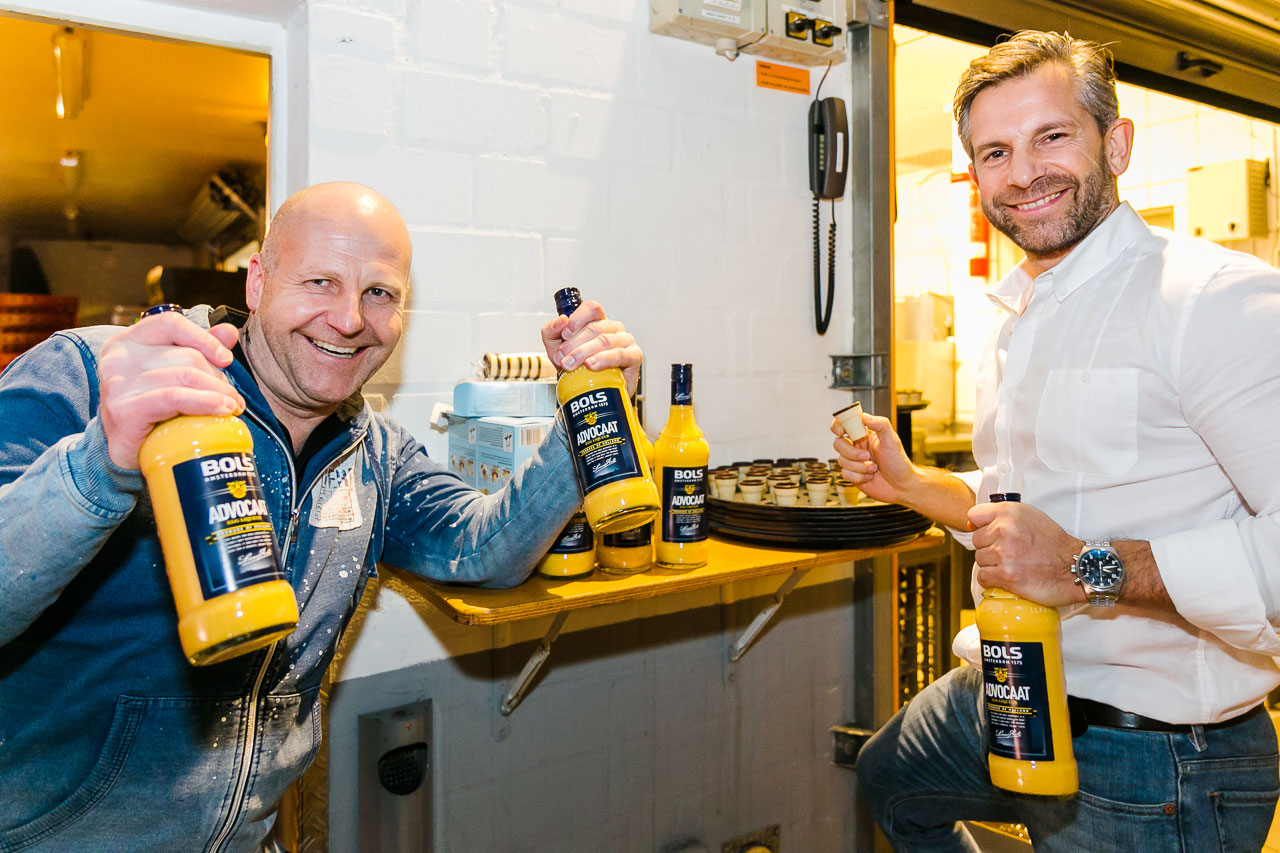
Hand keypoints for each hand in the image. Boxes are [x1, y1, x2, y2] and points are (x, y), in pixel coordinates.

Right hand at [98, 313, 244, 469]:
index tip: (226, 359)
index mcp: (128, 342)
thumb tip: (228, 332)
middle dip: (218, 377)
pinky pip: (175, 398)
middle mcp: (118, 359)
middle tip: (233, 397)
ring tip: (232, 407)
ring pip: (186, 377)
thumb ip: (197, 348)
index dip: (204, 338)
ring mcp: (118, 384)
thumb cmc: (151, 409)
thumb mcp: (173, 373)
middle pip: (186, 356)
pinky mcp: (125, 410)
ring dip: (219, 393)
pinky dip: (205, 402)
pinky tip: (222, 410)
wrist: (126, 451)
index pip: (171, 323)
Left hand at [541, 300, 642, 395]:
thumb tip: (560, 321)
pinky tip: (592, 365)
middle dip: (574, 344)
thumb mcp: (557, 349)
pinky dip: (604, 359)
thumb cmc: (579, 368)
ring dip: (584, 353)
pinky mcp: (634, 356)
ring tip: (571, 364)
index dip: (577, 319)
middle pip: (594, 327)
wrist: (594, 392)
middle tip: (562, 358)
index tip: (565, 334)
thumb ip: (551, 332)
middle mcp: (613, 328)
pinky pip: (619, 354)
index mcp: (598, 321)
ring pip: (604, 340)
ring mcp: (625, 340)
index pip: (592, 308)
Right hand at [829, 412, 914, 503]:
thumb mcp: (892, 440)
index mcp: (864, 434)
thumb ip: (880, 424)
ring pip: (841, 460)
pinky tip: (870, 476)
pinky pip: (845, 474)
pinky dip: (859, 476)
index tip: (841, 431)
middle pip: (838, 443)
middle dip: (851, 452)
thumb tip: (864, 416)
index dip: (838, 426)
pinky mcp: (852, 474)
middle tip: (867, 456)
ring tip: (874, 468)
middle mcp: (856, 446)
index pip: (844, 424)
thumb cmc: (898, 462)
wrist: (901, 486)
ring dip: (860, 466)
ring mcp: (853, 461)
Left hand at [967, 500, 1084, 606]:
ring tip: (1014, 564)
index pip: (974, 515)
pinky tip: (1008, 576)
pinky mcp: (1006, 575)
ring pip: (980, 559)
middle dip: (990, 547)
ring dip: (993, 564)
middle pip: (977, 540)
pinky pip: (983, 577)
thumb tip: (971, 524)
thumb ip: (1002, 515)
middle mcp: (1005, 530)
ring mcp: (1005, 553)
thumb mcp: (1030, 516)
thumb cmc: (1053, 543)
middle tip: (1012, 551)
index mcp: (1010, 512)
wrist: (1076, 568)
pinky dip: (993, 580)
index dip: (982, 526)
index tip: (992, 533)